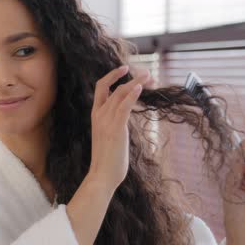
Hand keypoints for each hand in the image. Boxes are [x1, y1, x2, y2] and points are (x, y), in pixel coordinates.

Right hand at [87, 66, 149, 191]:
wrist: (101, 176)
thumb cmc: (107, 160)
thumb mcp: (108, 137)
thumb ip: (114, 125)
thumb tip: (123, 121)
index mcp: (96, 116)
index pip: (101, 88)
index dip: (112, 76)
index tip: (125, 69)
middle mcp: (99, 115)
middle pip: (114, 87)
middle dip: (130, 77)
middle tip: (147, 73)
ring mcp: (106, 121)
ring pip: (120, 93)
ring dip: (136, 82)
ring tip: (149, 76)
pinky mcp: (116, 128)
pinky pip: (124, 106)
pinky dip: (132, 95)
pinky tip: (140, 87)